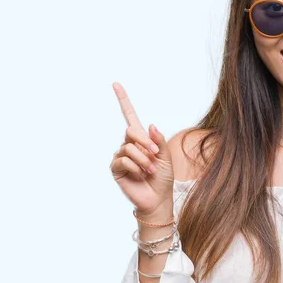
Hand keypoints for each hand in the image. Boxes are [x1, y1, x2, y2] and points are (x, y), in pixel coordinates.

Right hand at [110, 82, 173, 217]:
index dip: (123, 100)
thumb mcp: (166, 157)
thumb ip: (159, 141)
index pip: (130, 116)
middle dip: (145, 141)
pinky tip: (140, 175)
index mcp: (141, 139)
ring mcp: (121, 156)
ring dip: (143, 159)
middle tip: (155, 154)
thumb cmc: (163, 178)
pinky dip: (135, 167)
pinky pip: (123, 160)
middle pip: (131, 130)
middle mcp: (128, 144)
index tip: (116, 84)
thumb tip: (151, 125)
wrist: (158, 198)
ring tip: (150, 170)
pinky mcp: (116, 168)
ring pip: (129, 147)